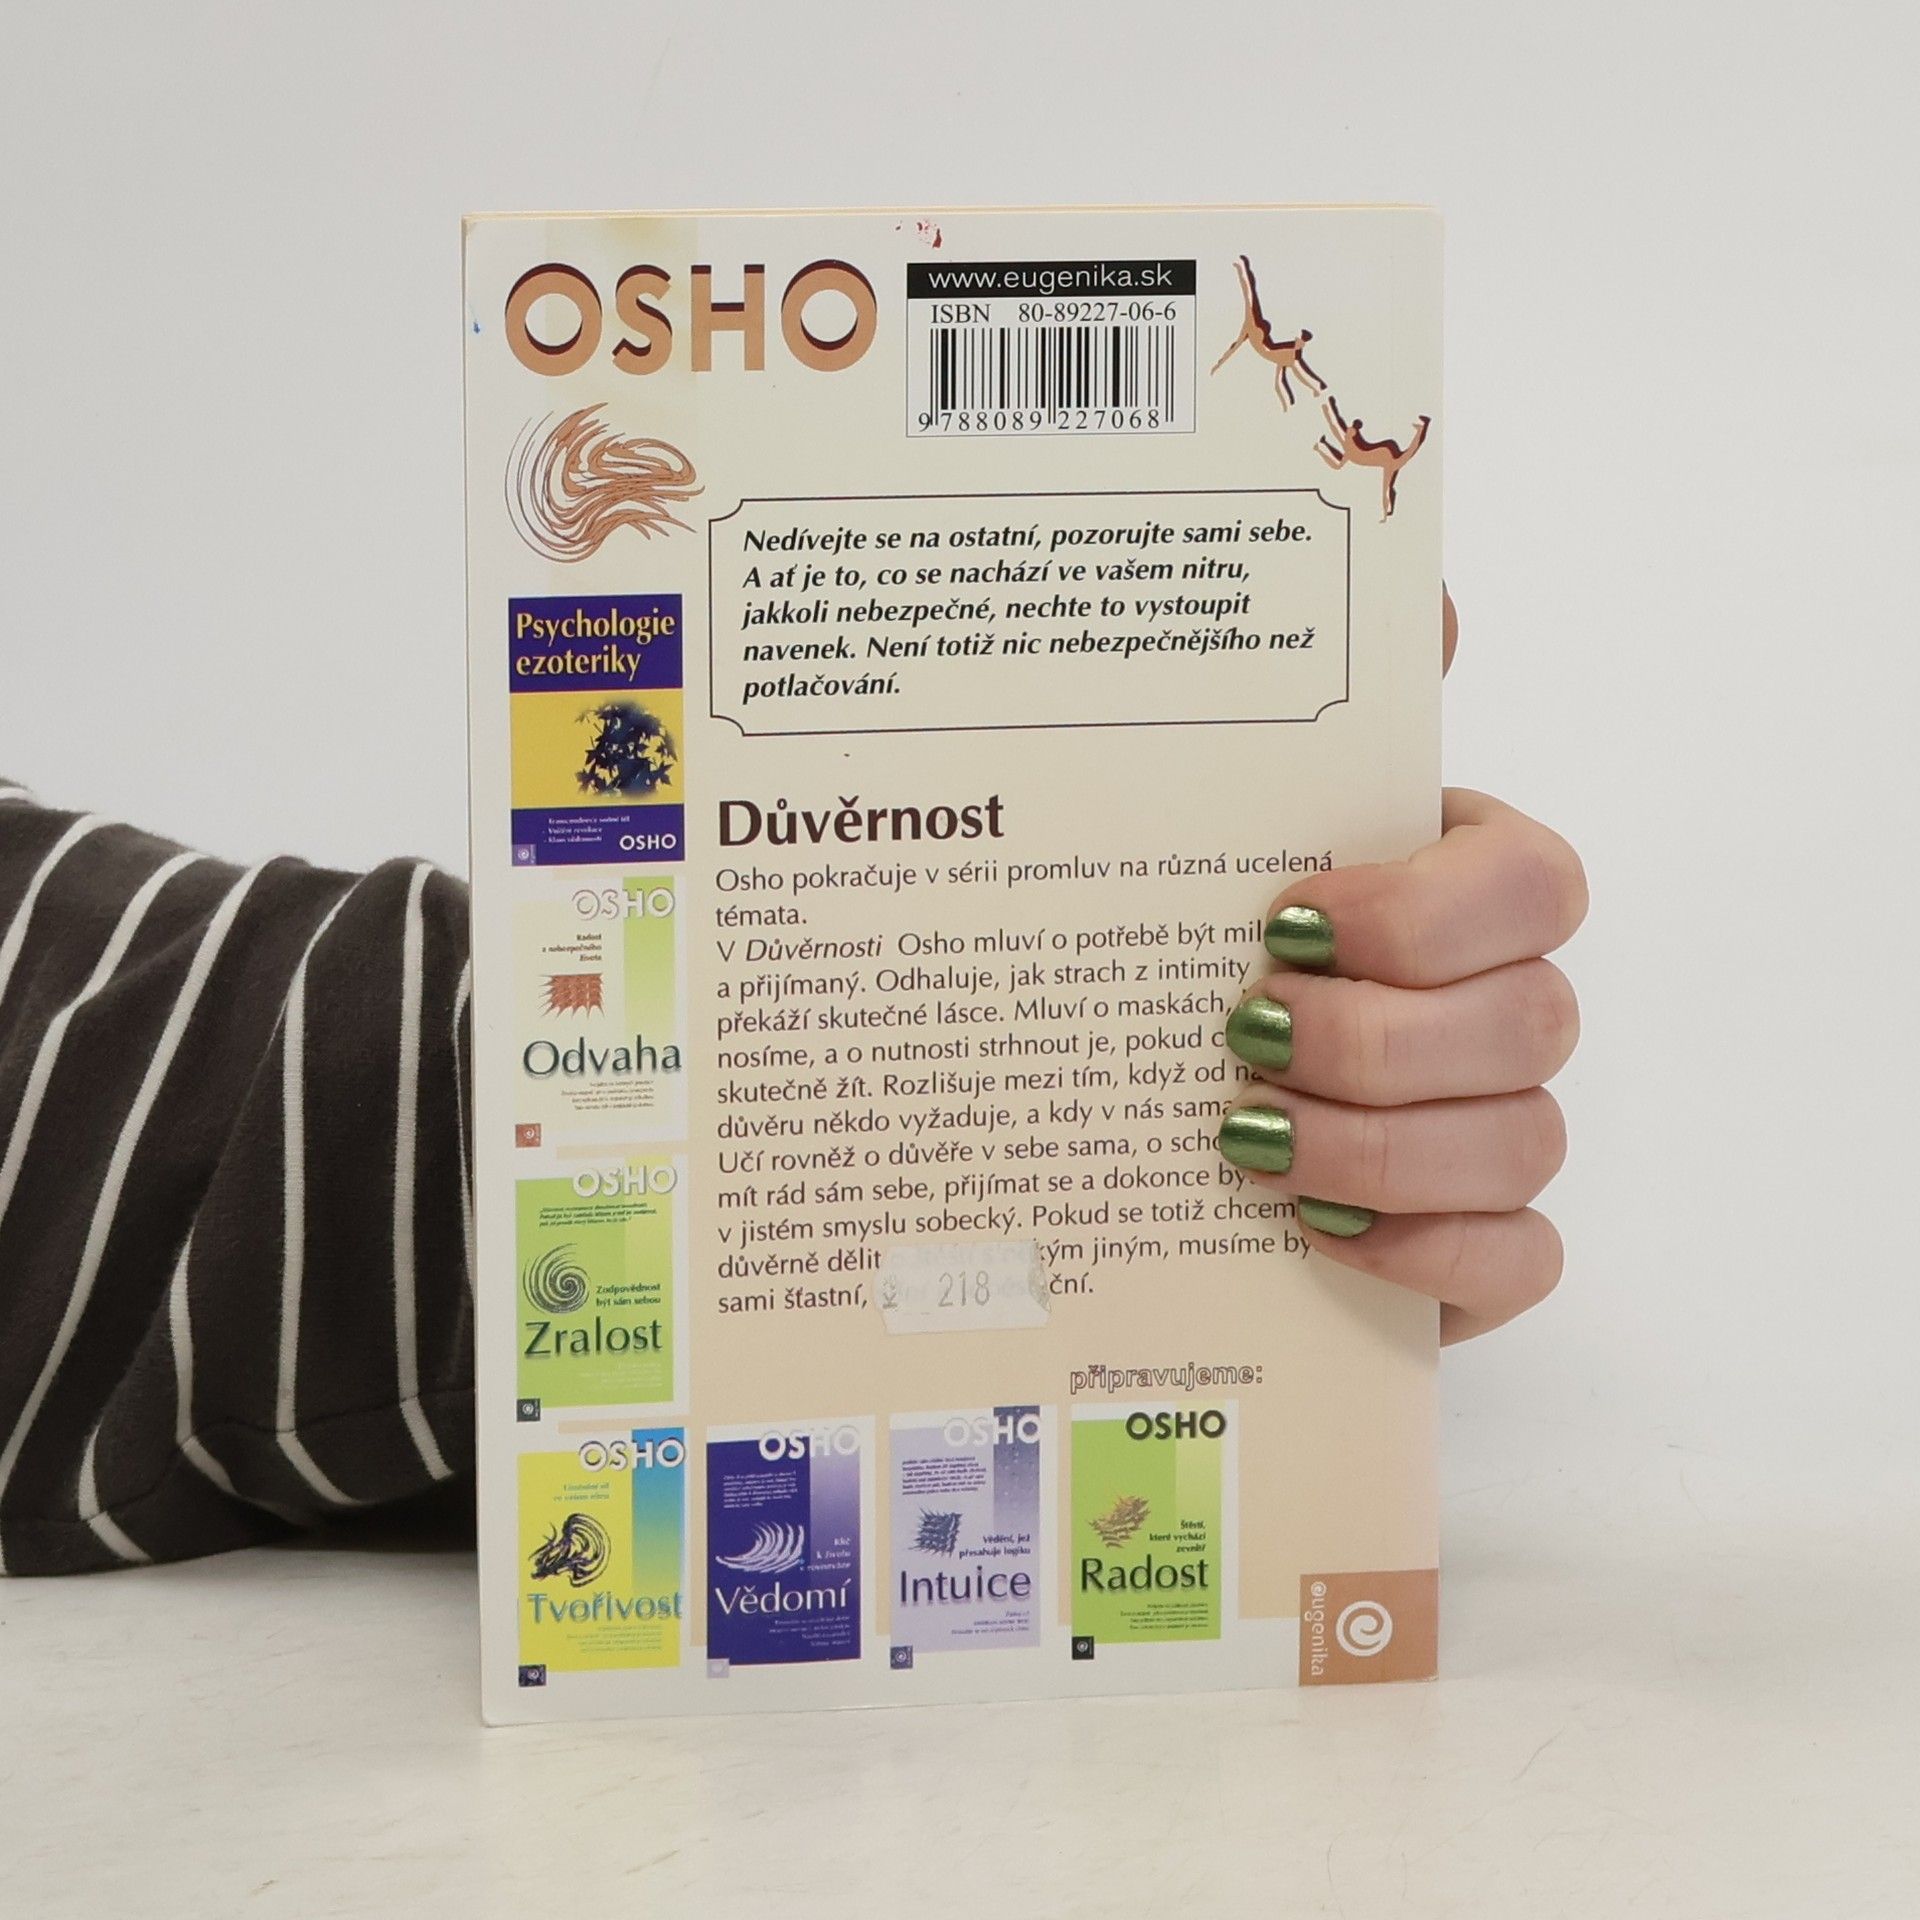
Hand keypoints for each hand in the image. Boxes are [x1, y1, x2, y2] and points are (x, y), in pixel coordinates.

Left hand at [1217, 595, 1586, 1341]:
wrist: (1158, 1088)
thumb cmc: (1202, 931)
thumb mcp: (1223, 811)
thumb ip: (1315, 705)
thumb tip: (1427, 604)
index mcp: (1464, 887)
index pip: (1533, 882)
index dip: (1423, 911)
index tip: (1286, 920)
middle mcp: (1505, 1001)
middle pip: (1532, 1020)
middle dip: (1377, 1040)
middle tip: (1243, 1035)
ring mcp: (1501, 1125)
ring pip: (1526, 1142)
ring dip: (1376, 1146)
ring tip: (1240, 1137)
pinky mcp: (1480, 1239)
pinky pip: (1524, 1258)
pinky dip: (1427, 1253)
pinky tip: (1315, 1230)